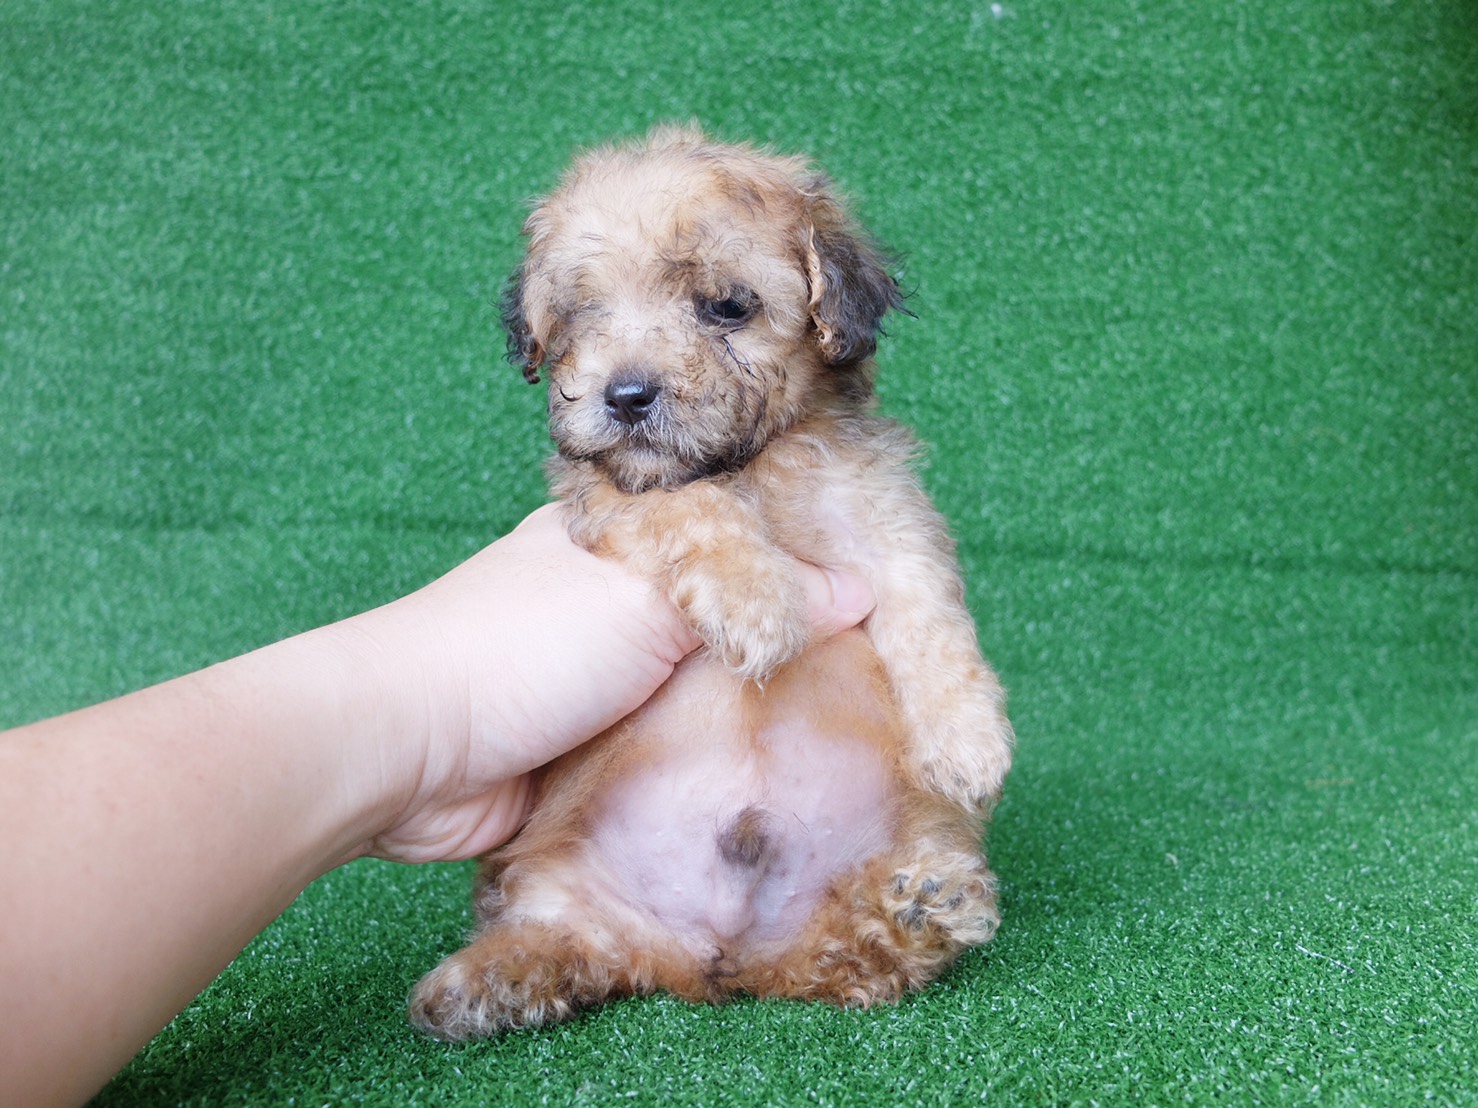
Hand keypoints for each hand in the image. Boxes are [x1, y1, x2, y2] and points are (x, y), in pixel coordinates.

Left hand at [348, 504, 875, 863]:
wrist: (410, 749)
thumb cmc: (522, 644)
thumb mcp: (650, 602)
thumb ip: (752, 592)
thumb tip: (858, 592)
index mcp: (621, 530)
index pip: (731, 525)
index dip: (797, 549)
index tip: (877, 576)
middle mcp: (612, 594)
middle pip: (722, 608)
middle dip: (784, 635)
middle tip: (878, 662)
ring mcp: (601, 672)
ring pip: (700, 681)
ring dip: (750, 704)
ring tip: (849, 719)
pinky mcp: (594, 742)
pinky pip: (674, 741)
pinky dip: (714, 753)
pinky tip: (775, 766)